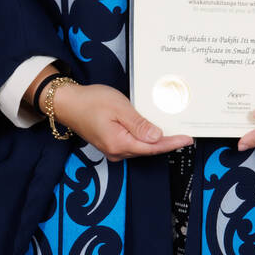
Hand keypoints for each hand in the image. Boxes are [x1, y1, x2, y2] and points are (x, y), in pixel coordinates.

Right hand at [47, 79, 194, 161]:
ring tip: (172, 132)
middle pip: (148, 149)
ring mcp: (112, 150)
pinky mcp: (110, 145)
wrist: (67, 103)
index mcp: (119, 144)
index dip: (172, 143)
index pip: (153, 147)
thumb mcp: (119, 108)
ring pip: (141, 148)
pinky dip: (144, 139)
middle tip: (184, 134)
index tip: (188, 139)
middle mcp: (116, 152)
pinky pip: (132, 144)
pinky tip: (151, 131)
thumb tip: (157, 137)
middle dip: (167, 142)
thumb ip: (139, 124)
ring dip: (156, 141)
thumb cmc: (90, 102)